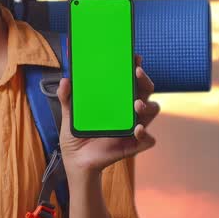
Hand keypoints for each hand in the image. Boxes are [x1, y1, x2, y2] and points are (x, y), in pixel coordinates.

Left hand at [55, 53, 158, 175]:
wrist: (76, 161)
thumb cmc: (77, 135)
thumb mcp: (69, 115)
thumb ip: (67, 98)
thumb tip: (66, 80)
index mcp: (117, 100)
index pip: (130, 80)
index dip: (135, 67)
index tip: (134, 57)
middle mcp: (128, 111)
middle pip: (146, 90)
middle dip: (145, 80)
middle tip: (137, 73)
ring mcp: (133, 127)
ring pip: (152, 111)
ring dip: (148, 105)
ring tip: (137, 104)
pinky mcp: (134, 145)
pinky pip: (148, 139)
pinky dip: (145, 134)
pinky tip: (137, 129)